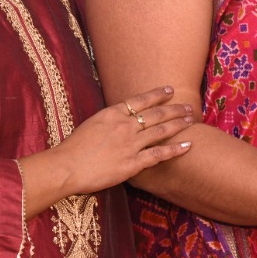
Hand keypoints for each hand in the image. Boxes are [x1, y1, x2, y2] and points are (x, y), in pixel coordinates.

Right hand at [19, 86, 193, 215]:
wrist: (66, 167)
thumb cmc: (73, 148)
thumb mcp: (91, 125)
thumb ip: (108, 121)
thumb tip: (119, 118)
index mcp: (112, 114)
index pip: (140, 100)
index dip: (157, 94)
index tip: (170, 90)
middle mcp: (124, 126)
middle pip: (155, 114)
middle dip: (174, 109)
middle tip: (188, 107)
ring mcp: (130, 144)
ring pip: (161, 131)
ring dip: (178, 124)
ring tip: (190, 120)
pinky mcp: (132, 164)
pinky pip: (158, 154)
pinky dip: (175, 149)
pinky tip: (188, 145)